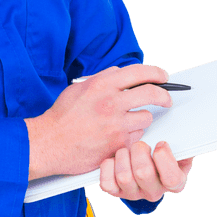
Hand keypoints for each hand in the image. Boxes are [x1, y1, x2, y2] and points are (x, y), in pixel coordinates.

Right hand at [25, 63, 172, 179]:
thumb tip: (121, 73)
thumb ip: (102, 78)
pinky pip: (136, 136)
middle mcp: (111, 103)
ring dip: (140, 119)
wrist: (50, 143)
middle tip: (166, 99)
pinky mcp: (118, 144)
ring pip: (146, 118)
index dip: (156, 73)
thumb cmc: (62, 117)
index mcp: (102, 85)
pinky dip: (130, 136)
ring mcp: (116, 125)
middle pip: (151, 93)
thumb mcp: (79, 88)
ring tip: (126, 122)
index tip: (162, 76)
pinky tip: (116, 136)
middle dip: (164, 95)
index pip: (139, 72)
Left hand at [99, 140, 193, 201]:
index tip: (160, 144)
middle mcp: (154, 192)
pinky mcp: (116, 191)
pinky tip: (115, 159)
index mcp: (175, 183)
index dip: (164, 158)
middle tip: (141, 144)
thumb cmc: (162, 153)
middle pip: (143, 173)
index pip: (172, 179)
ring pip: (124, 177)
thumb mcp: (178, 148)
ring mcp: (134, 194)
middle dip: (140, 150)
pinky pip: (106, 182)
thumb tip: (182, 135)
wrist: (146, 160)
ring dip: (123, 156)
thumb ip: (182, 143)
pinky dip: (108, 165)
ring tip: (127, 150)